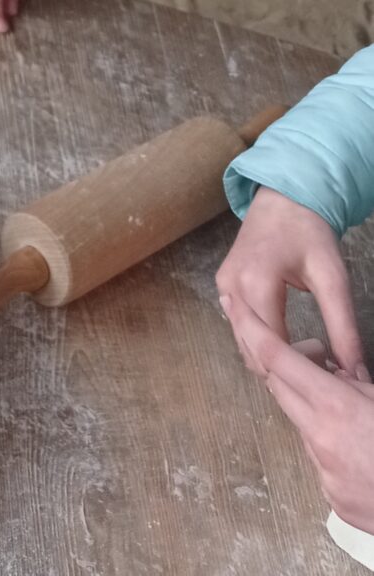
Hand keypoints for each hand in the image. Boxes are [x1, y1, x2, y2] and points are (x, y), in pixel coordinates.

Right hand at [219, 188, 365, 379]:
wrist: (283, 199)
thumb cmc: (309, 233)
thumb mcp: (333, 279)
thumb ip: (344, 329)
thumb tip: (356, 374)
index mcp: (255, 283)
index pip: (272, 347)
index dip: (301, 371)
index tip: (328, 379)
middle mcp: (231, 289)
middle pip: (253, 352)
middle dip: (287, 370)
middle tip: (322, 368)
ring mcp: (223, 288)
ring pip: (244, 345)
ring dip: (274, 359)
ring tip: (310, 356)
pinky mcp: (223, 287)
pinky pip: (240, 329)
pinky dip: (263, 343)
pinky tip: (291, 342)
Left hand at [223, 298, 373, 530]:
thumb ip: (356, 383)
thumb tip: (335, 374)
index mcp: (335, 407)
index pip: (277, 356)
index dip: (250, 326)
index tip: (232, 304)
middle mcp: (319, 438)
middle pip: (279, 388)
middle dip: (287, 369)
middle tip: (317, 362)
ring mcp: (324, 472)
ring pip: (302, 427)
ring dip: (315, 414)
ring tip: (354, 418)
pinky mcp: (332, 497)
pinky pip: (321, 462)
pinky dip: (332, 449)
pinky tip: (361, 453)